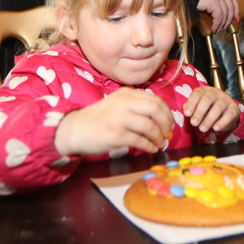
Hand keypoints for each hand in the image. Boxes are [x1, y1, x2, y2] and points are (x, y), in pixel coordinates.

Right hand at [54, 88, 173, 155]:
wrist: (74, 130)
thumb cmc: (97, 119)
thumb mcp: (117, 105)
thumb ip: (135, 107)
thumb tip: (160, 118)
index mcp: (126, 94)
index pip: (155, 100)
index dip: (167, 113)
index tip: (169, 124)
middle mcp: (123, 103)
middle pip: (156, 110)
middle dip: (167, 123)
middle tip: (168, 134)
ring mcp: (119, 118)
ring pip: (150, 126)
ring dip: (159, 137)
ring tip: (160, 143)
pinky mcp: (115, 134)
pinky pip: (140, 140)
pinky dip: (149, 146)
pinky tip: (151, 149)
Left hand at [182, 85, 240, 133]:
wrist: (226, 114)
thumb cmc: (208, 110)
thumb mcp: (198, 108)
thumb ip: (191, 108)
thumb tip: (185, 108)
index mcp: (205, 90)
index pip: (197, 93)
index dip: (191, 103)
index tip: (187, 114)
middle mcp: (216, 92)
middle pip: (207, 99)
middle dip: (199, 112)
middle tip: (194, 123)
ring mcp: (226, 99)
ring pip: (218, 107)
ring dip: (209, 119)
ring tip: (202, 129)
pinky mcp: (234, 108)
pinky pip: (229, 115)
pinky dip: (222, 122)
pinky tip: (215, 128)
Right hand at [197, 0, 237, 30]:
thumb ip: (213, 2)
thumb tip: (220, 14)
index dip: (236, 8)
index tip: (235, 17)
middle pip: (231, 6)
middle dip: (230, 19)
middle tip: (226, 26)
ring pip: (225, 12)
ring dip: (222, 23)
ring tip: (218, 28)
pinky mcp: (213, 1)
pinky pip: (219, 16)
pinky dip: (217, 24)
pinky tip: (214, 27)